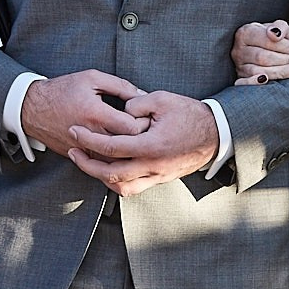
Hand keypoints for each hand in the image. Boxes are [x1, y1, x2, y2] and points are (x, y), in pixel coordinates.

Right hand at [20, 70, 149, 158]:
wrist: (33, 109)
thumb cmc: (63, 90)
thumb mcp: (92, 78)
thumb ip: (120, 86)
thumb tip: (142, 95)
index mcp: (96, 114)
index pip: (132, 128)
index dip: (144, 124)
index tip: (146, 117)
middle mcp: (91, 135)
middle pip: (127, 147)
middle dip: (140, 139)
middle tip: (145, 130)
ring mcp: (84, 149)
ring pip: (116, 160)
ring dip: (127, 151)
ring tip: (133, 139)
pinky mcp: (79, 156)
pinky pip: (102, 164)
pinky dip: (114, 157)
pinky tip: (119, 146)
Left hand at [67, 91, 219, 194]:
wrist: (216, 134)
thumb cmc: (191, 114)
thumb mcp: (163, 99)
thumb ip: (136, 104)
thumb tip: (120, 110)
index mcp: (151, 145)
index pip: (110, 146)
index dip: (88, 139)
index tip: (74, 131)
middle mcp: (152, 165)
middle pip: (109, 174)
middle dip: (86, 163)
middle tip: (72, 150)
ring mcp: (156, 175)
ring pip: (120, 187)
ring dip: (100, 177)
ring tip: (87, 162)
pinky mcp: (160, 179)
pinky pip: (133, 189)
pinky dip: (117, 183)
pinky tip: (108, 170)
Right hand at [231, 20, 288, 84]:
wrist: (274, 52)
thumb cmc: (278, 40)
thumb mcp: (282, 29)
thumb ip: (280, 27)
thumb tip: (275, 34)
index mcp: (246, 33)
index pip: (265, 40)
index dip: (283, 46)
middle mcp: (238, 49)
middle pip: (262, 57)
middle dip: (284, 60)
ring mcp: (238, 65)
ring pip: (257, 71)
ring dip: (279, 72)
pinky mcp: (241, 79)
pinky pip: (243, 84)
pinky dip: (253, 83)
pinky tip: (266, 80)